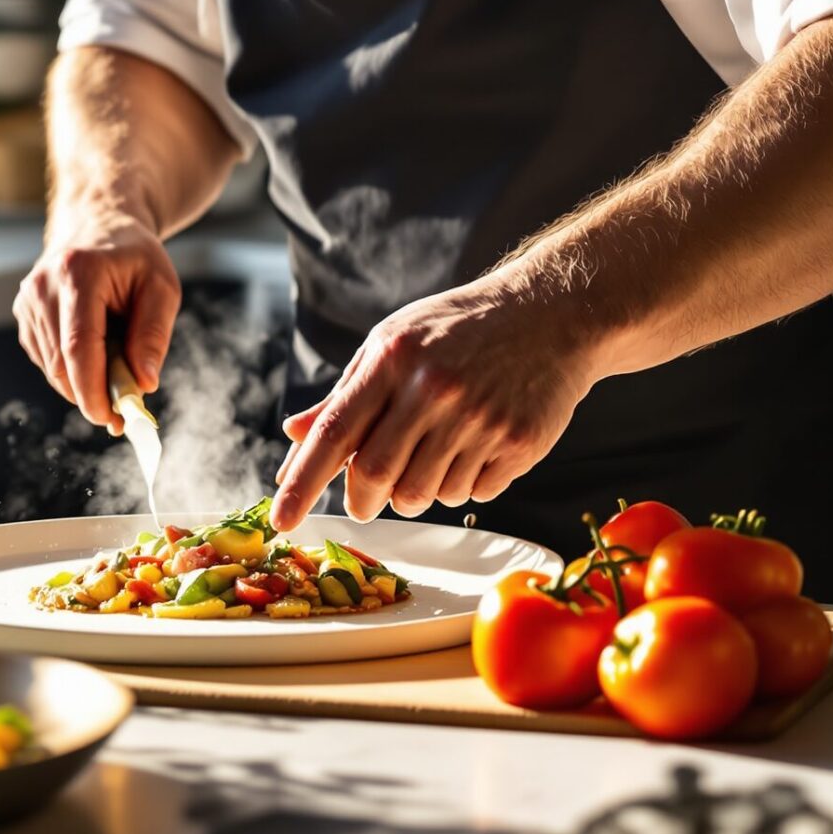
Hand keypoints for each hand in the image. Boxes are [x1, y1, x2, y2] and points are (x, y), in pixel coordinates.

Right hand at [14, 213, 181, 433]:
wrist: (98, 225)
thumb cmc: (134, 256)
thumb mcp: (161, 287)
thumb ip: (154, 335)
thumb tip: (144, 383)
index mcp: (78, 273)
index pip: (78, 345)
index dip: (92, 390)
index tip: (113, 419)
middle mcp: (42, 286)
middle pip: (61, 363)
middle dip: (92, 395)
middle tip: (125, 410)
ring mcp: (27, 300)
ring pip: (52, 368)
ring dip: (84, 383)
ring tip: (116, 365)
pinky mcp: (22, 313)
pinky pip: (46, 360)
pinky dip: (71, 370)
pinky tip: (94, 351)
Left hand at [270, 275, 605, 529]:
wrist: (551, 314)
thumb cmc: (458, 330)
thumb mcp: (394, 343)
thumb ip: (345, 395)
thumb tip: (294, 435)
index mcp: (392, 359)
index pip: (333, 433)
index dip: (302, 482)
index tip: (281, 519)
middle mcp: (434, 388)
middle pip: (375, 475)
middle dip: (361, 500)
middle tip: (365, 500)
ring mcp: (480, 417)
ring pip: (424, 493)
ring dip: (414, 493)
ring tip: (431, 457)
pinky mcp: (520, 442)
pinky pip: (472, 494)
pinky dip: (462, 485)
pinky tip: (474, 448)